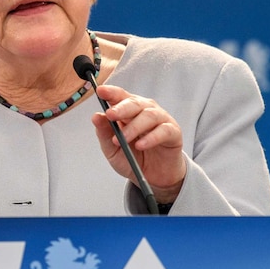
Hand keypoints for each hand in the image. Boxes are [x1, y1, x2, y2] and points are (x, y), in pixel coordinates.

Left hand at [90, 84, 185, 203]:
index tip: (100, 91)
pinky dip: (151, 137)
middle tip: (110, 115)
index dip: (111, 92)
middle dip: (121, 108)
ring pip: (149, 115)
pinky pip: (164, 130)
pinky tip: (141, 145)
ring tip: (124, 139)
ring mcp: (161, 120)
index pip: (120, 96)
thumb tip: (96, 116)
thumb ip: (105, 133)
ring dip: (134, 127)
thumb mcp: (112, 149)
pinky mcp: (173, 132)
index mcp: (128, 111)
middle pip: (134, 103)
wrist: (154, 177)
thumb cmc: (133, 158)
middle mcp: (145, 111)